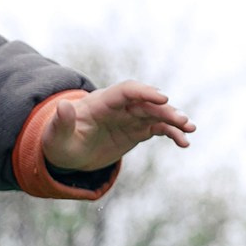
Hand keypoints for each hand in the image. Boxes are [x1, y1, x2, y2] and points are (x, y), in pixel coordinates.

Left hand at [40, 81, 195, 172]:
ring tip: (190, 131)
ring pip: (156, 114)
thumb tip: (63, 105)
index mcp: (100, 103)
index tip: (162, 98)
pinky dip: (172, 134)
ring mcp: (129, 118)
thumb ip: (61, 122)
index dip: (144, 92)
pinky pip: (158, 128)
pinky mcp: (136, 130)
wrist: (67, 153)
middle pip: (146, 103)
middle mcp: (118, 107)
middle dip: (165, 110)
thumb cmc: (58, 143)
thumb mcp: (55, 137)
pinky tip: (184, 142)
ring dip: (173, 120)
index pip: (126, 91)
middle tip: (182, 121)